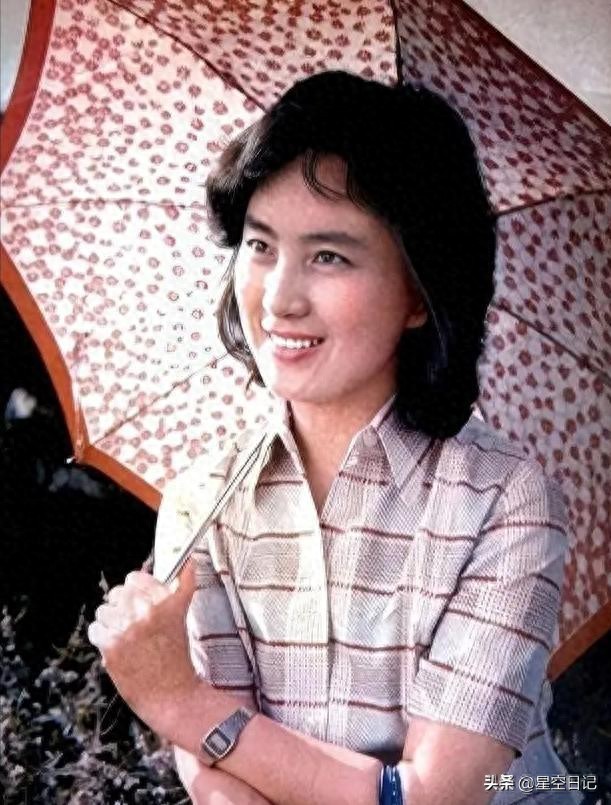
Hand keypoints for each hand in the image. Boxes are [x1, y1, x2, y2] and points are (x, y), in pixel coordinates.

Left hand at [88, 559, 199, 738]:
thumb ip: (184, 585)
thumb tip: (190, 560)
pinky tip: (116, 645)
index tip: (140, 601)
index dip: (136, 589)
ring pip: (104, 610)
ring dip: (111, 620)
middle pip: (116, 592)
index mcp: (163, 600)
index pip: (134, 577)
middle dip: (122, 605)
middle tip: (133, 622)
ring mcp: (126, 629)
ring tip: (125, 635)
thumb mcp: (183, 615)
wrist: (172, 695)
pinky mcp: (110, 647)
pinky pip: (95, 628)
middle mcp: (144, 611)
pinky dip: (102, 636)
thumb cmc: (177, 656)